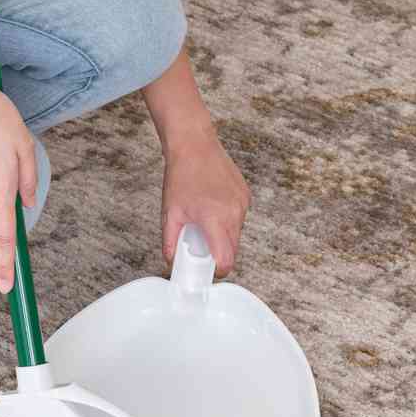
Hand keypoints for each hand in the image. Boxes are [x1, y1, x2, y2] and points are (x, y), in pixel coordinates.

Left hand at [161, 127, 250, 275]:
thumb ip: (170, 241)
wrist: (194, 145)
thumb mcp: (170, 213)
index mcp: (215, 220)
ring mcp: (242, 204)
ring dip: (223, 236)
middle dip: (219, 254)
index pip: (226, 259)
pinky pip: (239, 218)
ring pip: (237, 234)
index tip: (210, 271)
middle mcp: (233, 213)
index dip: (219, 270)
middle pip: (233, 250)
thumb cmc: (181, 176)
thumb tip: (171, 261)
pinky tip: (213, 207)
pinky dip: (228, 220)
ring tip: (204, 221)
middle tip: (202, 248)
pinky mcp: (245, 195)